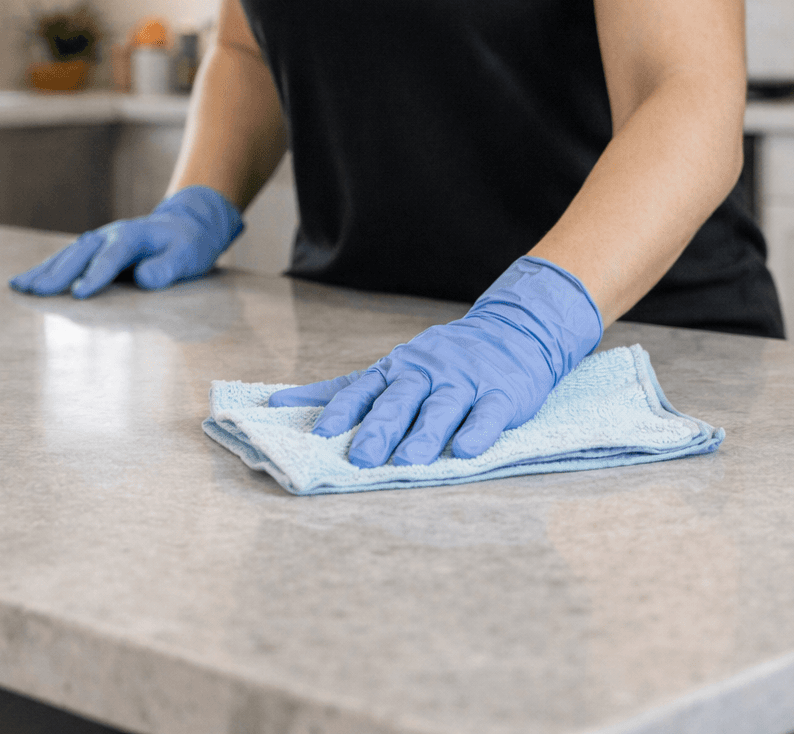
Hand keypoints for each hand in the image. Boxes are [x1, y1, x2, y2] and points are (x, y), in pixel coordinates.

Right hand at [8, 185, 243, 297]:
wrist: (185, 226)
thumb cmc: (186, 245)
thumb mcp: (187, 256)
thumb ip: (168, 267)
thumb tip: (144, 278)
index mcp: (134, 236)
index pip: (112, 257)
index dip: (96, 275)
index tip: (80, 294)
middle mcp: (110, 235)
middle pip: (81, 254)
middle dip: (59, 273)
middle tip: (37, 292)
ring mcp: (99, 241)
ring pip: (67, 255)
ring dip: (44, 271)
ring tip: (19, 288)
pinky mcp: (93, 250)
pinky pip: (65, 259)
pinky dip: (44, 270)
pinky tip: (23, 282)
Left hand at [268, 257, 602, 466]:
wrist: (514, 332)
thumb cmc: (442, 362)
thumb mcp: (391, 369)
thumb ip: (342, 391)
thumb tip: (280, 406)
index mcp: (397, 369)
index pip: (363, 390)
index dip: (342, 413)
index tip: (319, 436)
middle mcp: (428, 373)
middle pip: (400, 400)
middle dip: (379, 428)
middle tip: (360, 458)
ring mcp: (465, 382)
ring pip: (442, 408)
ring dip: (424, 434)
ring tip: (407, 461)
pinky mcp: (502, 394)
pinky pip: (489, 413)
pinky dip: (477, 431)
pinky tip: (465, 450)